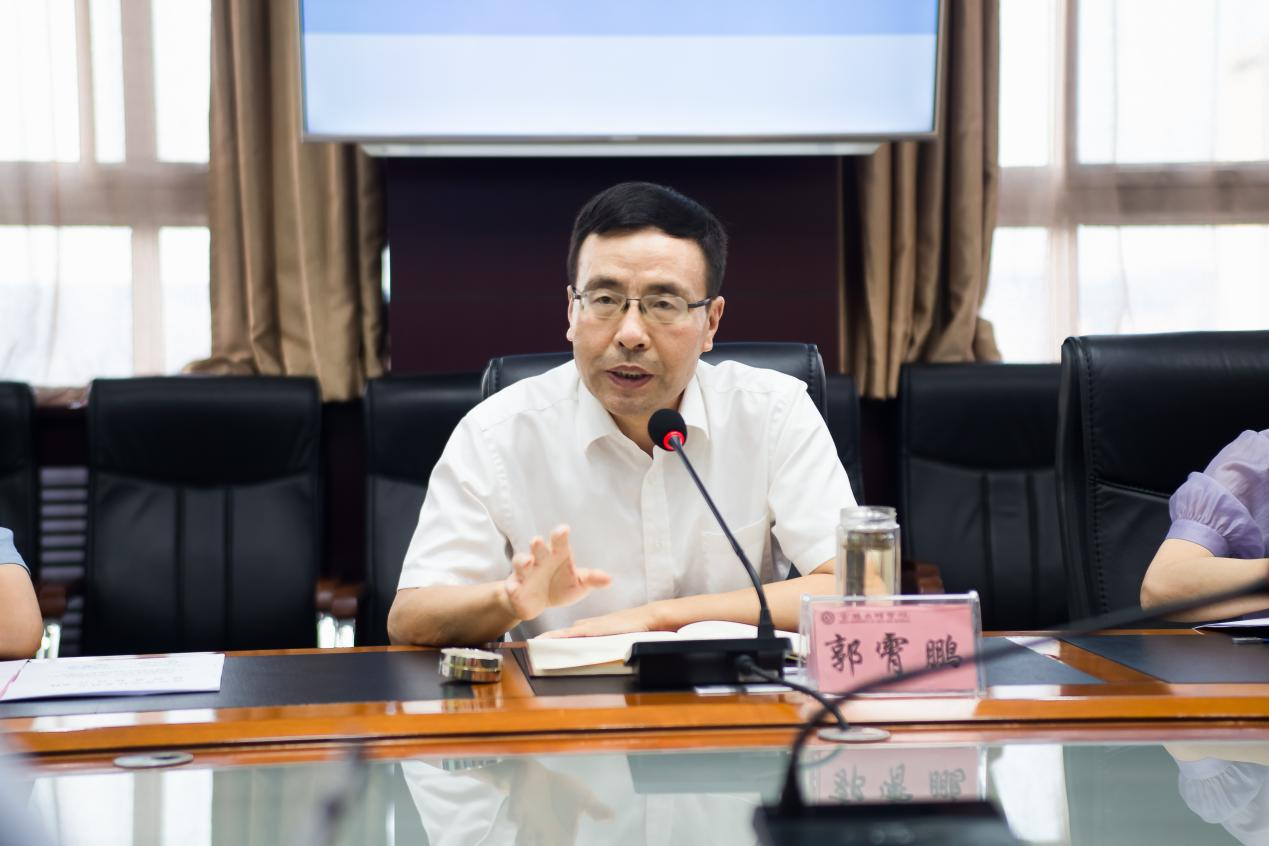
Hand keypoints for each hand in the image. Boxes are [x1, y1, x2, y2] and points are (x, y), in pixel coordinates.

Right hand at [503, 525, 610, 621]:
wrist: (537, 603)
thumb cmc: (559, 586)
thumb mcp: (578, 585)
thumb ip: (592, 580)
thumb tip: (609, 579)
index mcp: (557, 555)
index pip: (559, 542)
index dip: (560, 535)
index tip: (563, 530)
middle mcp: (540, 560)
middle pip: (538, 549)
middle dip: (538, 545)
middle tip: (538, 541)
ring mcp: (526, 573)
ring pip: (521, 562)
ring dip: (523, 561)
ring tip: (528, 562)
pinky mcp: (516, 587)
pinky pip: (511, 586)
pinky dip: (511, 587)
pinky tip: (513, 588)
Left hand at [538, 602, 663, 638]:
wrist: (645, 617)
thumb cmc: (633, 626)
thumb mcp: (616, 634)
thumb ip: (607, 638)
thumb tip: (598, 647)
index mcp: (593, 626)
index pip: (571, 632)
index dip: (558, 636)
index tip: (545, 641)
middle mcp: (590, 624)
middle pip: (565, 632)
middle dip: (550, 637)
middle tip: (535, 642)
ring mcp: (592, 626)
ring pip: (567, 632)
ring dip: (553, 637)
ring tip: (538, 642)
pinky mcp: (597, 629)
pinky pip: (577, 634)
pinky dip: (565, 637)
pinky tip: (557, 641)